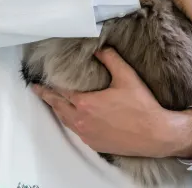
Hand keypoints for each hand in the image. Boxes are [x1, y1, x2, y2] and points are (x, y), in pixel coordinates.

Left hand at [32, 47, 191, 158]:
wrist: (155, 134)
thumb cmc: (141, 106)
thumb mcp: (126, 76)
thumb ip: (110, 59)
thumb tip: (99, 48)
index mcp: (86, 103)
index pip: (61, 92)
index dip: (50, 85)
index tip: (40, 81)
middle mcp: (82, 120)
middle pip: (58, 106)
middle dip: (46, 97)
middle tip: (36, 90)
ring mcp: (87, 134)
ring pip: (65, 120)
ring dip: (57, 110)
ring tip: (52, 102)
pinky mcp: (95, 144)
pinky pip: (77, 131)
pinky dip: (70, 122)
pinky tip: (74, 118)